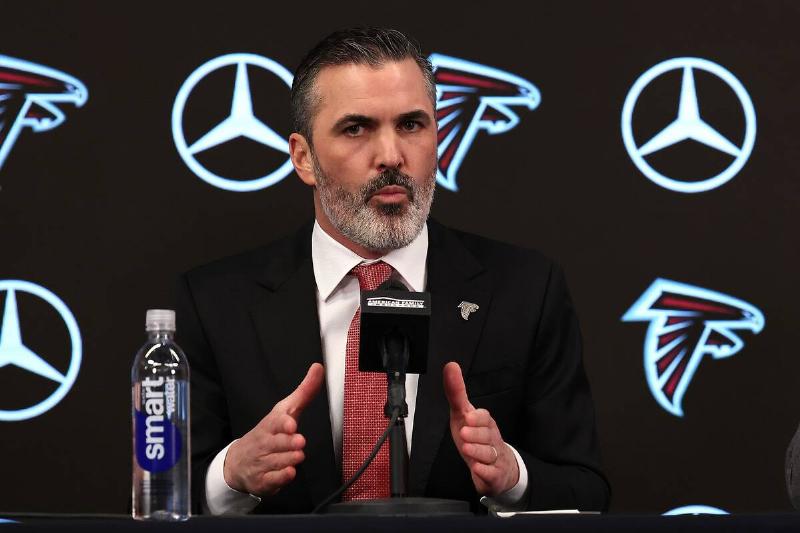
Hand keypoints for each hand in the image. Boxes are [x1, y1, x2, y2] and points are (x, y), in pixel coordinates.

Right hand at [223, 362, 324, 495]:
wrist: (239, 462)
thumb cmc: (269, 433)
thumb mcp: (286, 410)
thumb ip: (304, 392)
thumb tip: (318, 368)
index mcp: (270, 425)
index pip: (275, 422)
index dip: (283, 423)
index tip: (291, 424)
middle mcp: (264, 443)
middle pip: (277, 443)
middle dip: (288, 443)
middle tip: (299, 441)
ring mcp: (262, 462)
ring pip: (277, 462)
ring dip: (289, 459)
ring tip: (297, 456)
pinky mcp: (263, 480)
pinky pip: (272, 480)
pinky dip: (281, 478)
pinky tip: (288, 473)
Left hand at [443, 361, 518, 496]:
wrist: (499, 467)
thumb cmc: (477, 438)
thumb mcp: (463, 415)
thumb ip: (456, 392)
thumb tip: (450, 366)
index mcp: (484, 424)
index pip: (485, 417)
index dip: (478, 418)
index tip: (468, 416)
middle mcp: (491, 439)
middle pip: (487, 435)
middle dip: (476, 435)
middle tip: (464, 433)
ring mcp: (494, 457)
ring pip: (489, 454)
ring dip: (478, 451)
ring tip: (467, 450)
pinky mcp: (494, 475)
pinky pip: (491, 474)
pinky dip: (484, 471)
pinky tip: (477, 468)